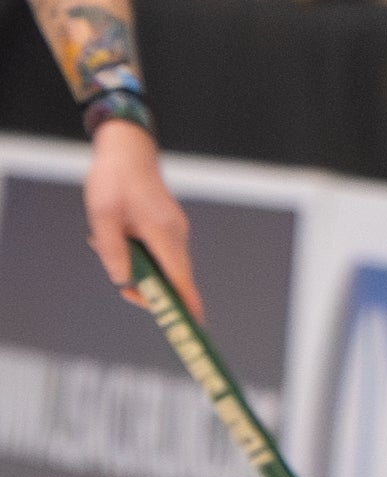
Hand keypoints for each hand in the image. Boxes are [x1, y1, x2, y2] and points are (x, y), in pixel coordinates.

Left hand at [85, 119, 200, 317]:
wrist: (127, 150)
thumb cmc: (114, 180)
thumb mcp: (102, 216)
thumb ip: (113, 252)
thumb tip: (124, 281)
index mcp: (163, 234)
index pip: (180, 279)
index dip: (186, 305)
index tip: (193, 327)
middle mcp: (176, 236)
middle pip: (174, 278)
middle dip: (151, 289)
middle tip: (126, 290)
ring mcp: (176, 232)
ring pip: (165, 266)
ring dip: (141, 269)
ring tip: (108, 244)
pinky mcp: (170, 228)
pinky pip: (161, 253)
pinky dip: (143, 256)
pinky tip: (120, 237)